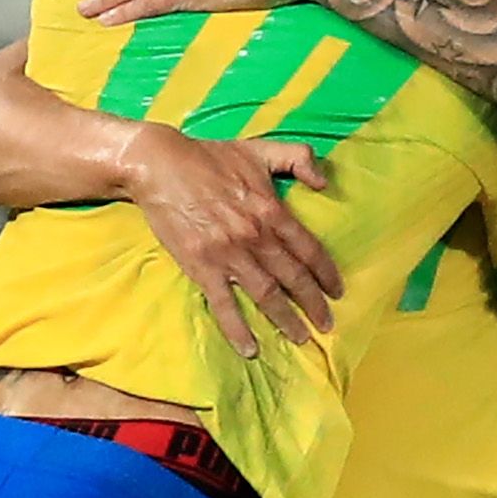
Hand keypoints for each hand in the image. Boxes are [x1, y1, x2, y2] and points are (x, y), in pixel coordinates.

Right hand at [117, 122, 343, 357]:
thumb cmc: (209, 157)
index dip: (327, 273)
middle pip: (293, 277)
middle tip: (327, 325)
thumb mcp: (259, 148)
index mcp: (271, 210)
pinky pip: (224, 304)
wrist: (159, 166)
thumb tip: (324, 182)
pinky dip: (238, 329)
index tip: (337, 292)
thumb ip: (298, 158)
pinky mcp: (202, 266)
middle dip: (314, 304)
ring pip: (266, 295)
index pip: (309, 249)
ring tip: (301, 338)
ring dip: (286, 320)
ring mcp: (229, 255)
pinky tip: (250, 349)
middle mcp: (255, 237)